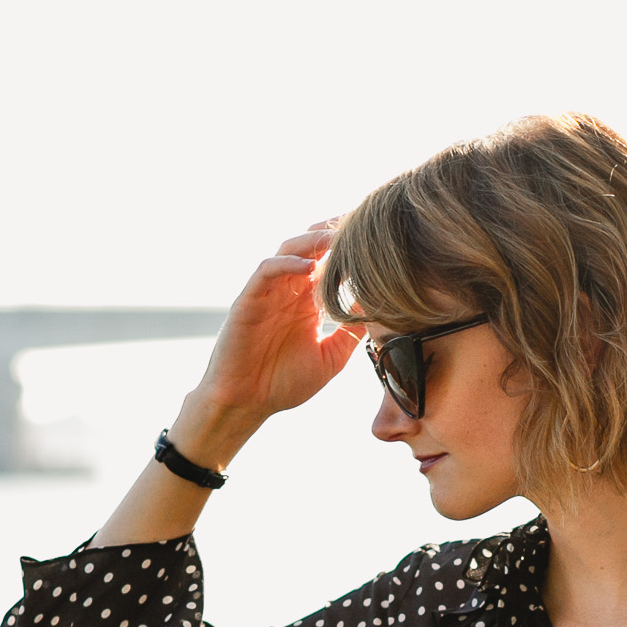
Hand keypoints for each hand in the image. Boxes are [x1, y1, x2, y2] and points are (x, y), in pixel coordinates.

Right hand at [179, 225, 363, 455]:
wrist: (247, 403)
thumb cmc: (284, 384)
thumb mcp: (330, 358)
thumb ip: (351, 333)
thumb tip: (379, 311)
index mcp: (308, 302)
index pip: (330, 263)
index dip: (350, 249)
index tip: (378, 239)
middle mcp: (288, 290)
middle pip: (311, 247)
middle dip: (334, 233)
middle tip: (361, 223)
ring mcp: (268, 292)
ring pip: (289, 250)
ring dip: (312, 240)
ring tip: (337, 236)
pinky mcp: (248, 299)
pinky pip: (267, 271)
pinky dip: (287, 264)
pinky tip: (310, 267)